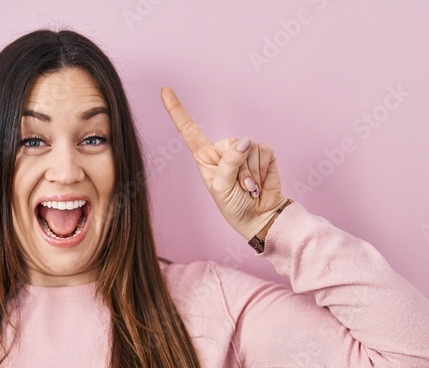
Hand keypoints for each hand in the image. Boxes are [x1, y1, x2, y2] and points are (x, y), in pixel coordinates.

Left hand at [161, 86, 285, 239]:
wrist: (260, 217)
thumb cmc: (234, 206)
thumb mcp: (222, 187)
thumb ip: (230, 162)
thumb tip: (245, 141)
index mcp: (205, 157)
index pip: (188, 130)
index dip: (177, 110)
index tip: (165, 90)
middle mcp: (223, 150)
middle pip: (230, 143)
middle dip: (238, 167)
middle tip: (239, 186)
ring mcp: (243, 149)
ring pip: (249, 148)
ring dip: (251, 173)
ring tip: (249, 187)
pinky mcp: (262, 151)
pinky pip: (263, 151)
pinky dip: (262, 170)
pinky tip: (260, 181)